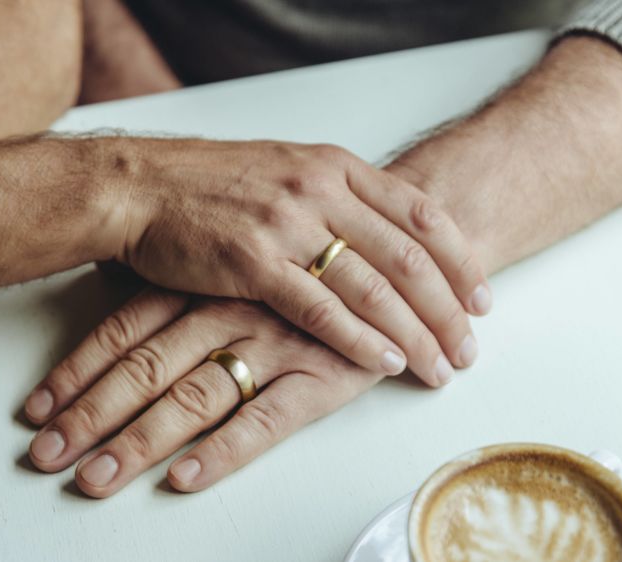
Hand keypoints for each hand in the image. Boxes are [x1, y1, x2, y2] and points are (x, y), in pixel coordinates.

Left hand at [24, 289, 388, 496]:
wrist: (399, 246)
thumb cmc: (306, 261)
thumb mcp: (238, 260)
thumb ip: (178, 281)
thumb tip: (102, 285)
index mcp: (205, 283)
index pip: (126, 329)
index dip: (78, 371)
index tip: (36, 412)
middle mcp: (230, 310)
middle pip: (146, 368)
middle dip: (91, 416)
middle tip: (46, 458)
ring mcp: (274, 343)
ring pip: (194, 396)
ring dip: (140, 441)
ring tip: (96, 478)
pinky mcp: (320, 377)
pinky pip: (265, 420)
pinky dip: (223, 451)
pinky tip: (185, 478)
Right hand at [107, 138, 490, 385]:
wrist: (139, 186)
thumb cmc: (207, 183)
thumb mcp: (284, 170)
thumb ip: (334, 196)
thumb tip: (380, 231)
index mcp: (334, 166)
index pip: (421, 214)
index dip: (460, 260)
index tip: (481, 298)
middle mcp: (320, 190)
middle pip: (409, 256)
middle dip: (447, 310)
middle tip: (470, 348)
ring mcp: (287, 225)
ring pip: (373, 286)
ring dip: (414, 332)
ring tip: (439, 366)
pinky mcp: (252, 263)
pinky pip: (321, 309)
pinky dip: (360, 340)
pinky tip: (385, 363)